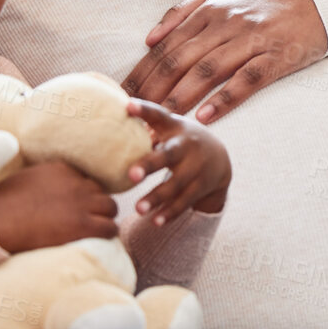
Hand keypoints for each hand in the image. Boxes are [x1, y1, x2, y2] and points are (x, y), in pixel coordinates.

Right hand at [0, 160, 118, 253]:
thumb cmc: (2, 206)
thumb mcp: (27, 181)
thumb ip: (46, 182)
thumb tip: (47, 192)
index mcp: (61, 170)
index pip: (86, 179)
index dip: (83, 195)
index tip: (76, 207)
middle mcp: (76, 183)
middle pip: (101, 192)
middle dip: (96, 205)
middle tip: (87, 220)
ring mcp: (81, 203)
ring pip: (110, 208)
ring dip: (104, 218)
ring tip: (94, 231)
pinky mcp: (83, 225)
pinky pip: (109, 228)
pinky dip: (106, 233)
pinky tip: (98, 240)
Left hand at [122, 0, 327, 122]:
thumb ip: (184, 12)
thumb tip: (149, 38)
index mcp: (209, 10)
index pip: (167, 45)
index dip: (143, 70)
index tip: (122, 93)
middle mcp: (227, 23)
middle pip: (182, 59)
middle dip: (154, 87)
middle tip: (135, 113)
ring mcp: (253, 40)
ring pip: (209, 70)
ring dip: (183, 95)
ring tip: (163, 117)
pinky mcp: (277, 56)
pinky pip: (248, 79)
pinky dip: (225, 98)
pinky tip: (206, 116)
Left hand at [126, 99, 231, 221]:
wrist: (219, 158)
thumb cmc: (180, 141)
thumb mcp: (169, 128)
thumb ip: (146, 126)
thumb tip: (108, 120)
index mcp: (174, 127)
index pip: (158, 116)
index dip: (144, 110)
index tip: (127, 106)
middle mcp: (186, 146)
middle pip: (168, 155)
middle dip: (150, 165)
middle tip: (130, 175)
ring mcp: (196, 168)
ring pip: (175, 184)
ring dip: (156, 197)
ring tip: (138, 209)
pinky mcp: (200, 187)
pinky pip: (184, 202)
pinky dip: (170, 212)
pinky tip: (156, 222)